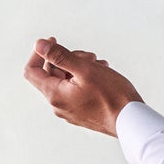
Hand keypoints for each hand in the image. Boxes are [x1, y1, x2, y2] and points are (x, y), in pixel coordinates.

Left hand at [24, 36, 141, 135]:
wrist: (132, 121)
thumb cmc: (112, 96)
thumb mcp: (84, 69)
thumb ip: (59, 55)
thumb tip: (39, 45)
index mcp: (55, 95)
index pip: (32, 71)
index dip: (40, 53)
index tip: (53, 42)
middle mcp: (59, 106)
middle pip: (52, 74)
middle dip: (67, 59)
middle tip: (88, 56)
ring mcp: (70, 111)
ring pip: (67, 81)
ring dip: (80, 68)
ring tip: (99, 65)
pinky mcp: (82, 113)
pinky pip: (76, 91)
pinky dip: (86, 79)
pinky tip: (102, 75)